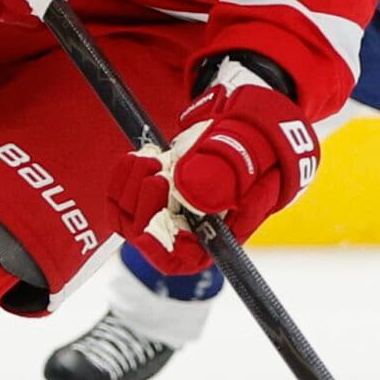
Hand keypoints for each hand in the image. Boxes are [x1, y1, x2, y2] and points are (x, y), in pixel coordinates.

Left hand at [108, 80, 319, 274]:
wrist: (248, 121)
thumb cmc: (258, 141)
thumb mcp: (250, 152)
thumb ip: (225, 172)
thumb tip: (189, 193)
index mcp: (220, 230)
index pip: (184, 258)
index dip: (159, 252)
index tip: (144, 234)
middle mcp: (191, 224)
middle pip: (149, 234)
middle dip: (146, 203)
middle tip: (159, 173)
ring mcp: (169, 207)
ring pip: (130, 214)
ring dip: (131, 185)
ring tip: (152, 159)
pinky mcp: (152, 189)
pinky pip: (120, 196)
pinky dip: (123, 176)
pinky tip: (139, 158)